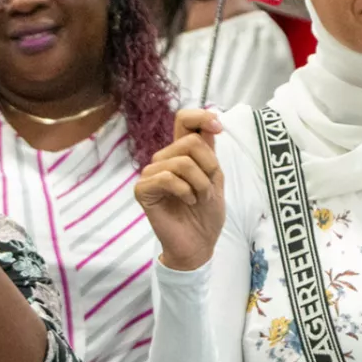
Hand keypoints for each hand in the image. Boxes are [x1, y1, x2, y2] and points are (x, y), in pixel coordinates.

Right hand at [135, 109, 226, 270]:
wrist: (199, 244)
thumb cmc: (206, 214)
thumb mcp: (215, 178)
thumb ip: (209, 151)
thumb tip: (211, 121)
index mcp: (182, 153)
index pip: (184, 120)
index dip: (201, 117)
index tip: (218, 128)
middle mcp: (164, 159)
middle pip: (190, 142)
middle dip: (209, 167)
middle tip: (208, 189)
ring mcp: (151, 174)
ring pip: (181, 162)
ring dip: (200, 184)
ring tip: (198, 199)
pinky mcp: (143, 190)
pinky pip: (167, 178)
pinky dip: (185, 191)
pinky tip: (187, 202)